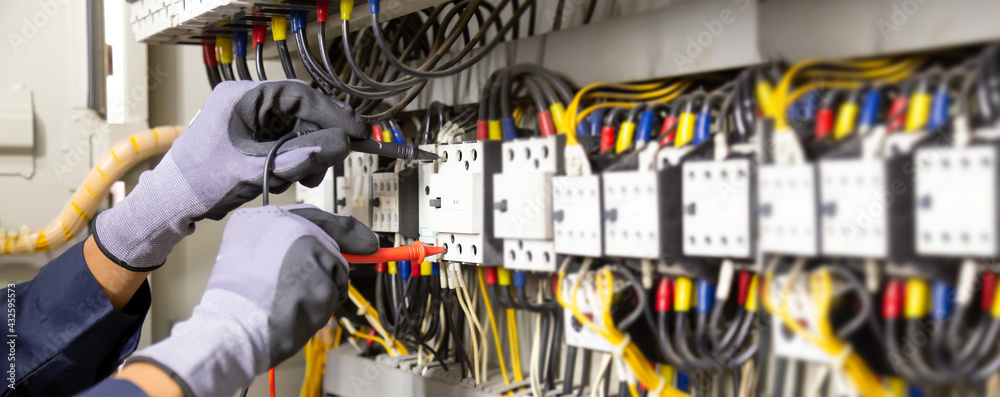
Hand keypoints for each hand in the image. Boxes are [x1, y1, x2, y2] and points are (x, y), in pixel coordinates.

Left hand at [93, 80, 365, 269]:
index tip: (355, 133)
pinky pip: (286, 140)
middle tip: (335, 158)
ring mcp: (249, 120)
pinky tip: (296, 176)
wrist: (171, 203)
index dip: (331, 113)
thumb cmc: (202, 182)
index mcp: (242, 97)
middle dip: (320, 136)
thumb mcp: (257, 168)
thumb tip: (342, 143)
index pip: (299, 95)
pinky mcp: (251, 137)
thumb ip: (302, 154)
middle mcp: (247, 102)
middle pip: (301, 111)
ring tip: (309, 176)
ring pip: (296, 127)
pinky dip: (297, 157)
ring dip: (310, 150)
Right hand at [128, 204, 376, 396]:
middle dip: (326, 269)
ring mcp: (309, 250)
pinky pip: (334, 293)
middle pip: (330, 245)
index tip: (365, 241)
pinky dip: (322, 306)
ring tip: (288, 300)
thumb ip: (281, 244)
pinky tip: (297, 310)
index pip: (315, 217)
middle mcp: (290, 226)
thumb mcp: (247, 255)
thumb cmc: (236, 300)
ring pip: (335, 271)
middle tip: (301, 288)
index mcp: (265, 217)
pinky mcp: (323, 277)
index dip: (343, 231)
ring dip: (321, 291)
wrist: (233, 327)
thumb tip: (320, 246)